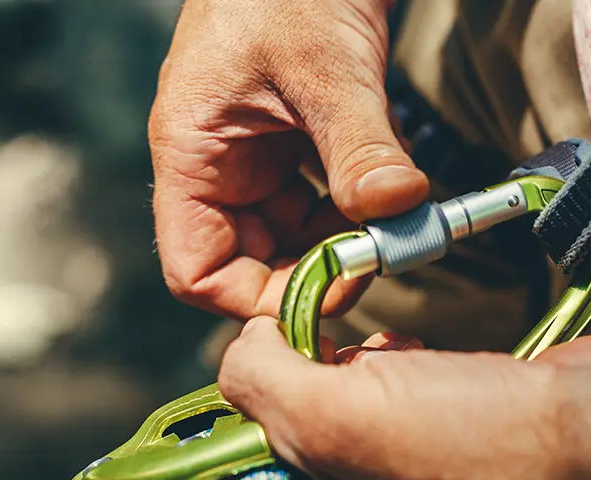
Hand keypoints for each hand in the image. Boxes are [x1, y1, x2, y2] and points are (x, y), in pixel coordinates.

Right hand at [149, 0, 428, 320]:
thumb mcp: (326, 68)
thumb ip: (360, 146)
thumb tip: (398, 210)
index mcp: (192, 156)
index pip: (197, 271)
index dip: (255, 300)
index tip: (326, 289)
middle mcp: (218, 167)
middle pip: (251, 263)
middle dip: (314, 269)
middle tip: (376, 258)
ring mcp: (256, 156)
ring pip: (293, 235)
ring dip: (342, 240)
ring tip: (391, 221)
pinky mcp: (293, 142)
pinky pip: (320, 200)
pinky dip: (357, 206)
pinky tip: (390, 186)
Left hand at [216, 317, 590, 479]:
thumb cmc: (471, 446)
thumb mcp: (336, 418)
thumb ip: (258, 388)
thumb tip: (236, 354)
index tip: (182, 447)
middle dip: (276, 417)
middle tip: (282, 369)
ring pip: (328, 433)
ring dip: (330, 384)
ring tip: (358, 358)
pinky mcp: (438, 448)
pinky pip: (377, 410)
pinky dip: (376, 375)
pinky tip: (398, 348)